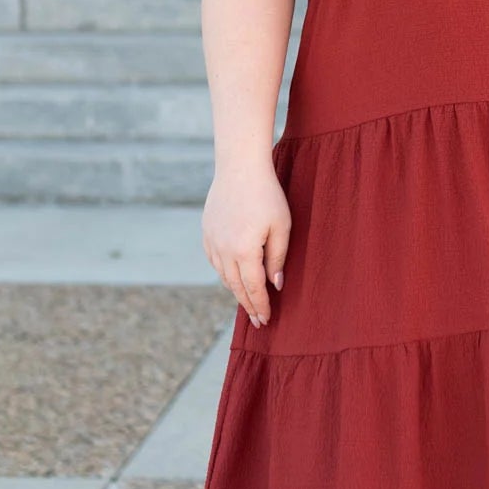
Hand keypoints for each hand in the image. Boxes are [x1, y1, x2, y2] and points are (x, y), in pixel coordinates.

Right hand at [202, 160, 290, 326]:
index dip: (260, 305)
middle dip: (248, 305)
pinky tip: (233, 277)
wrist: (239, 167)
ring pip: (223, 275)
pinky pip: (214, 260)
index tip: (266, 320)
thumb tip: (275, 285)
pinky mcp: (206, 231)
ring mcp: (212, 240)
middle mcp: (224, 250)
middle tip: (257, 321)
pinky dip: (224, 273)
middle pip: (236, 286)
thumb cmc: (267, 195)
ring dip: (236, 290)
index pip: (253, 288)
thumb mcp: (281, 226)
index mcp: (244, 251)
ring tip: (247, 302)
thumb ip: (278, 257)